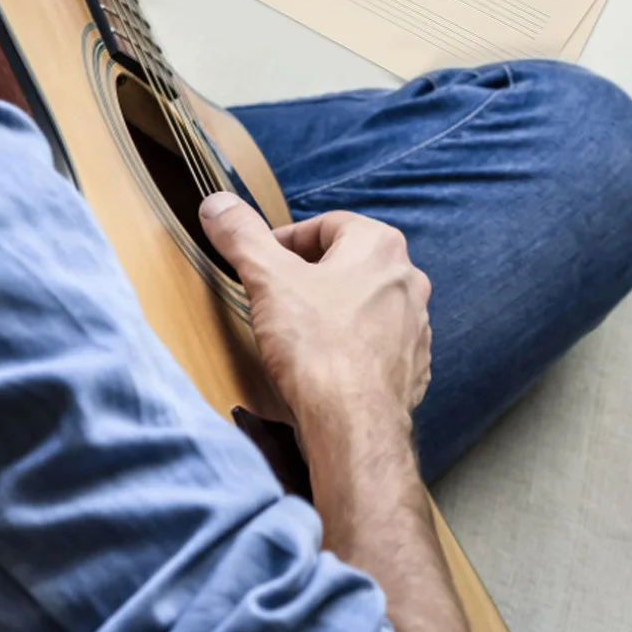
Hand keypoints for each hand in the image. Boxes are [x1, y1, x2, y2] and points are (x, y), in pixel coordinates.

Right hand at [199, 193, 431, 443]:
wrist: (354, 428)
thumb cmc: (317, 346)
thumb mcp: (267, 279)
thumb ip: (242, 235)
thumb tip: (216, 204)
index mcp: (379, 245)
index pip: (325, 225)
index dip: (286, 241)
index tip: (261, 264)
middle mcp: (407, 279)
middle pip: (346, 262)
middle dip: (309, 274)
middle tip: (275, 295)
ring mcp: (415, 325)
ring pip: (363, 301)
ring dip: (332, 308)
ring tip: (297, 331)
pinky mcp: (412, 365)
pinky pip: (376, 341)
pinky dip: (350, 344)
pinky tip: (323, 363)